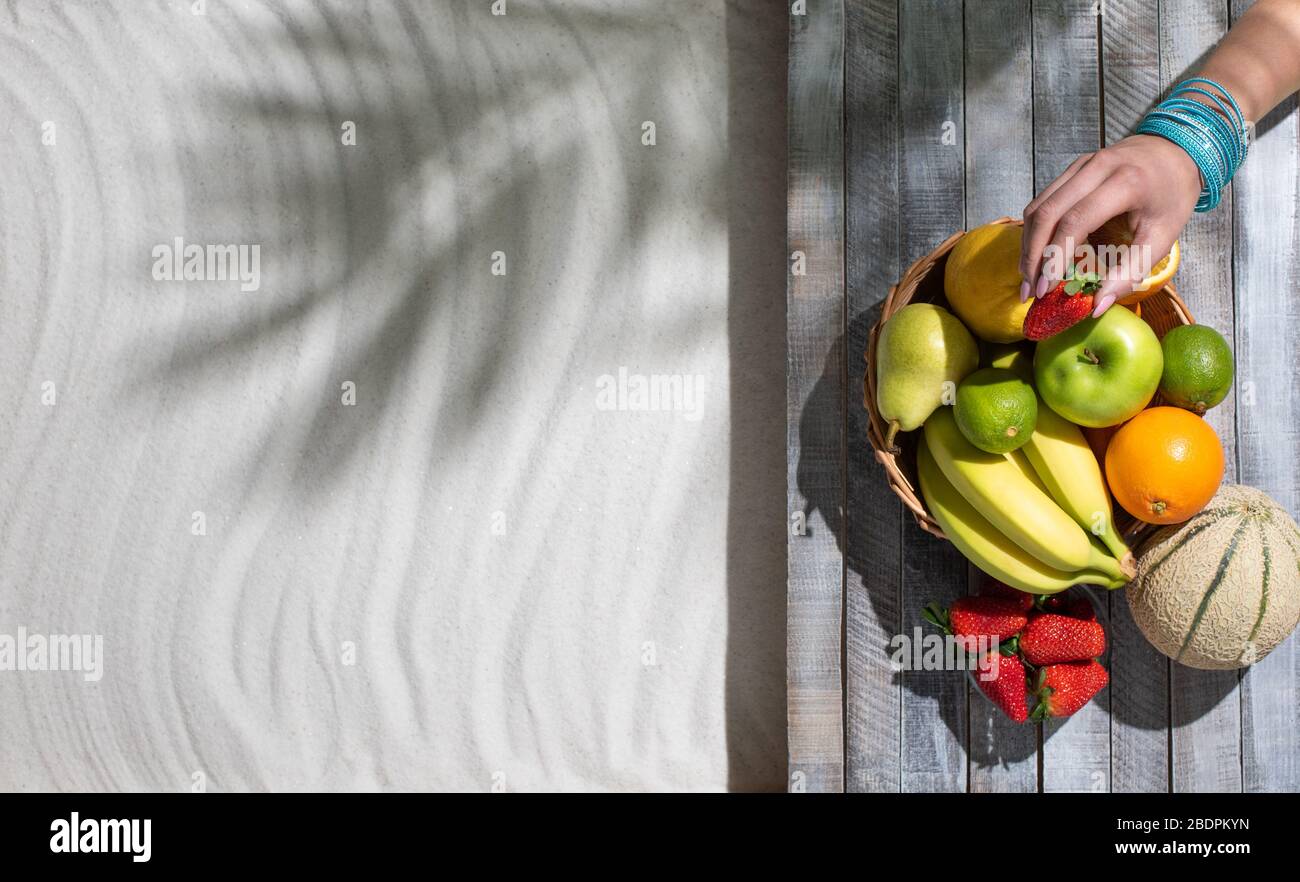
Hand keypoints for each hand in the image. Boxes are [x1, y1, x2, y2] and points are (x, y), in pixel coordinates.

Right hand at [1019, 134, 1201, 315]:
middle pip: (1047, 213)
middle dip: (1033, 256)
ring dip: (1028, 245)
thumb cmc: (1173, 195)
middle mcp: (1097, 167)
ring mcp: (1081, 165)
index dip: (1055, 257)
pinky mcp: (1072, 168)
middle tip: (1030, 290)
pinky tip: (1037, 253)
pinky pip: (1042, 200)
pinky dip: (1035, 230)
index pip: (1075, 221)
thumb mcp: (1164, 236)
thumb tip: (1097, 306)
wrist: (1178, 150)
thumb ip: (1131, 272)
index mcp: (1125, 182)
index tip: (1045, 288)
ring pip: (1038, 206)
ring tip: (1028, 276)